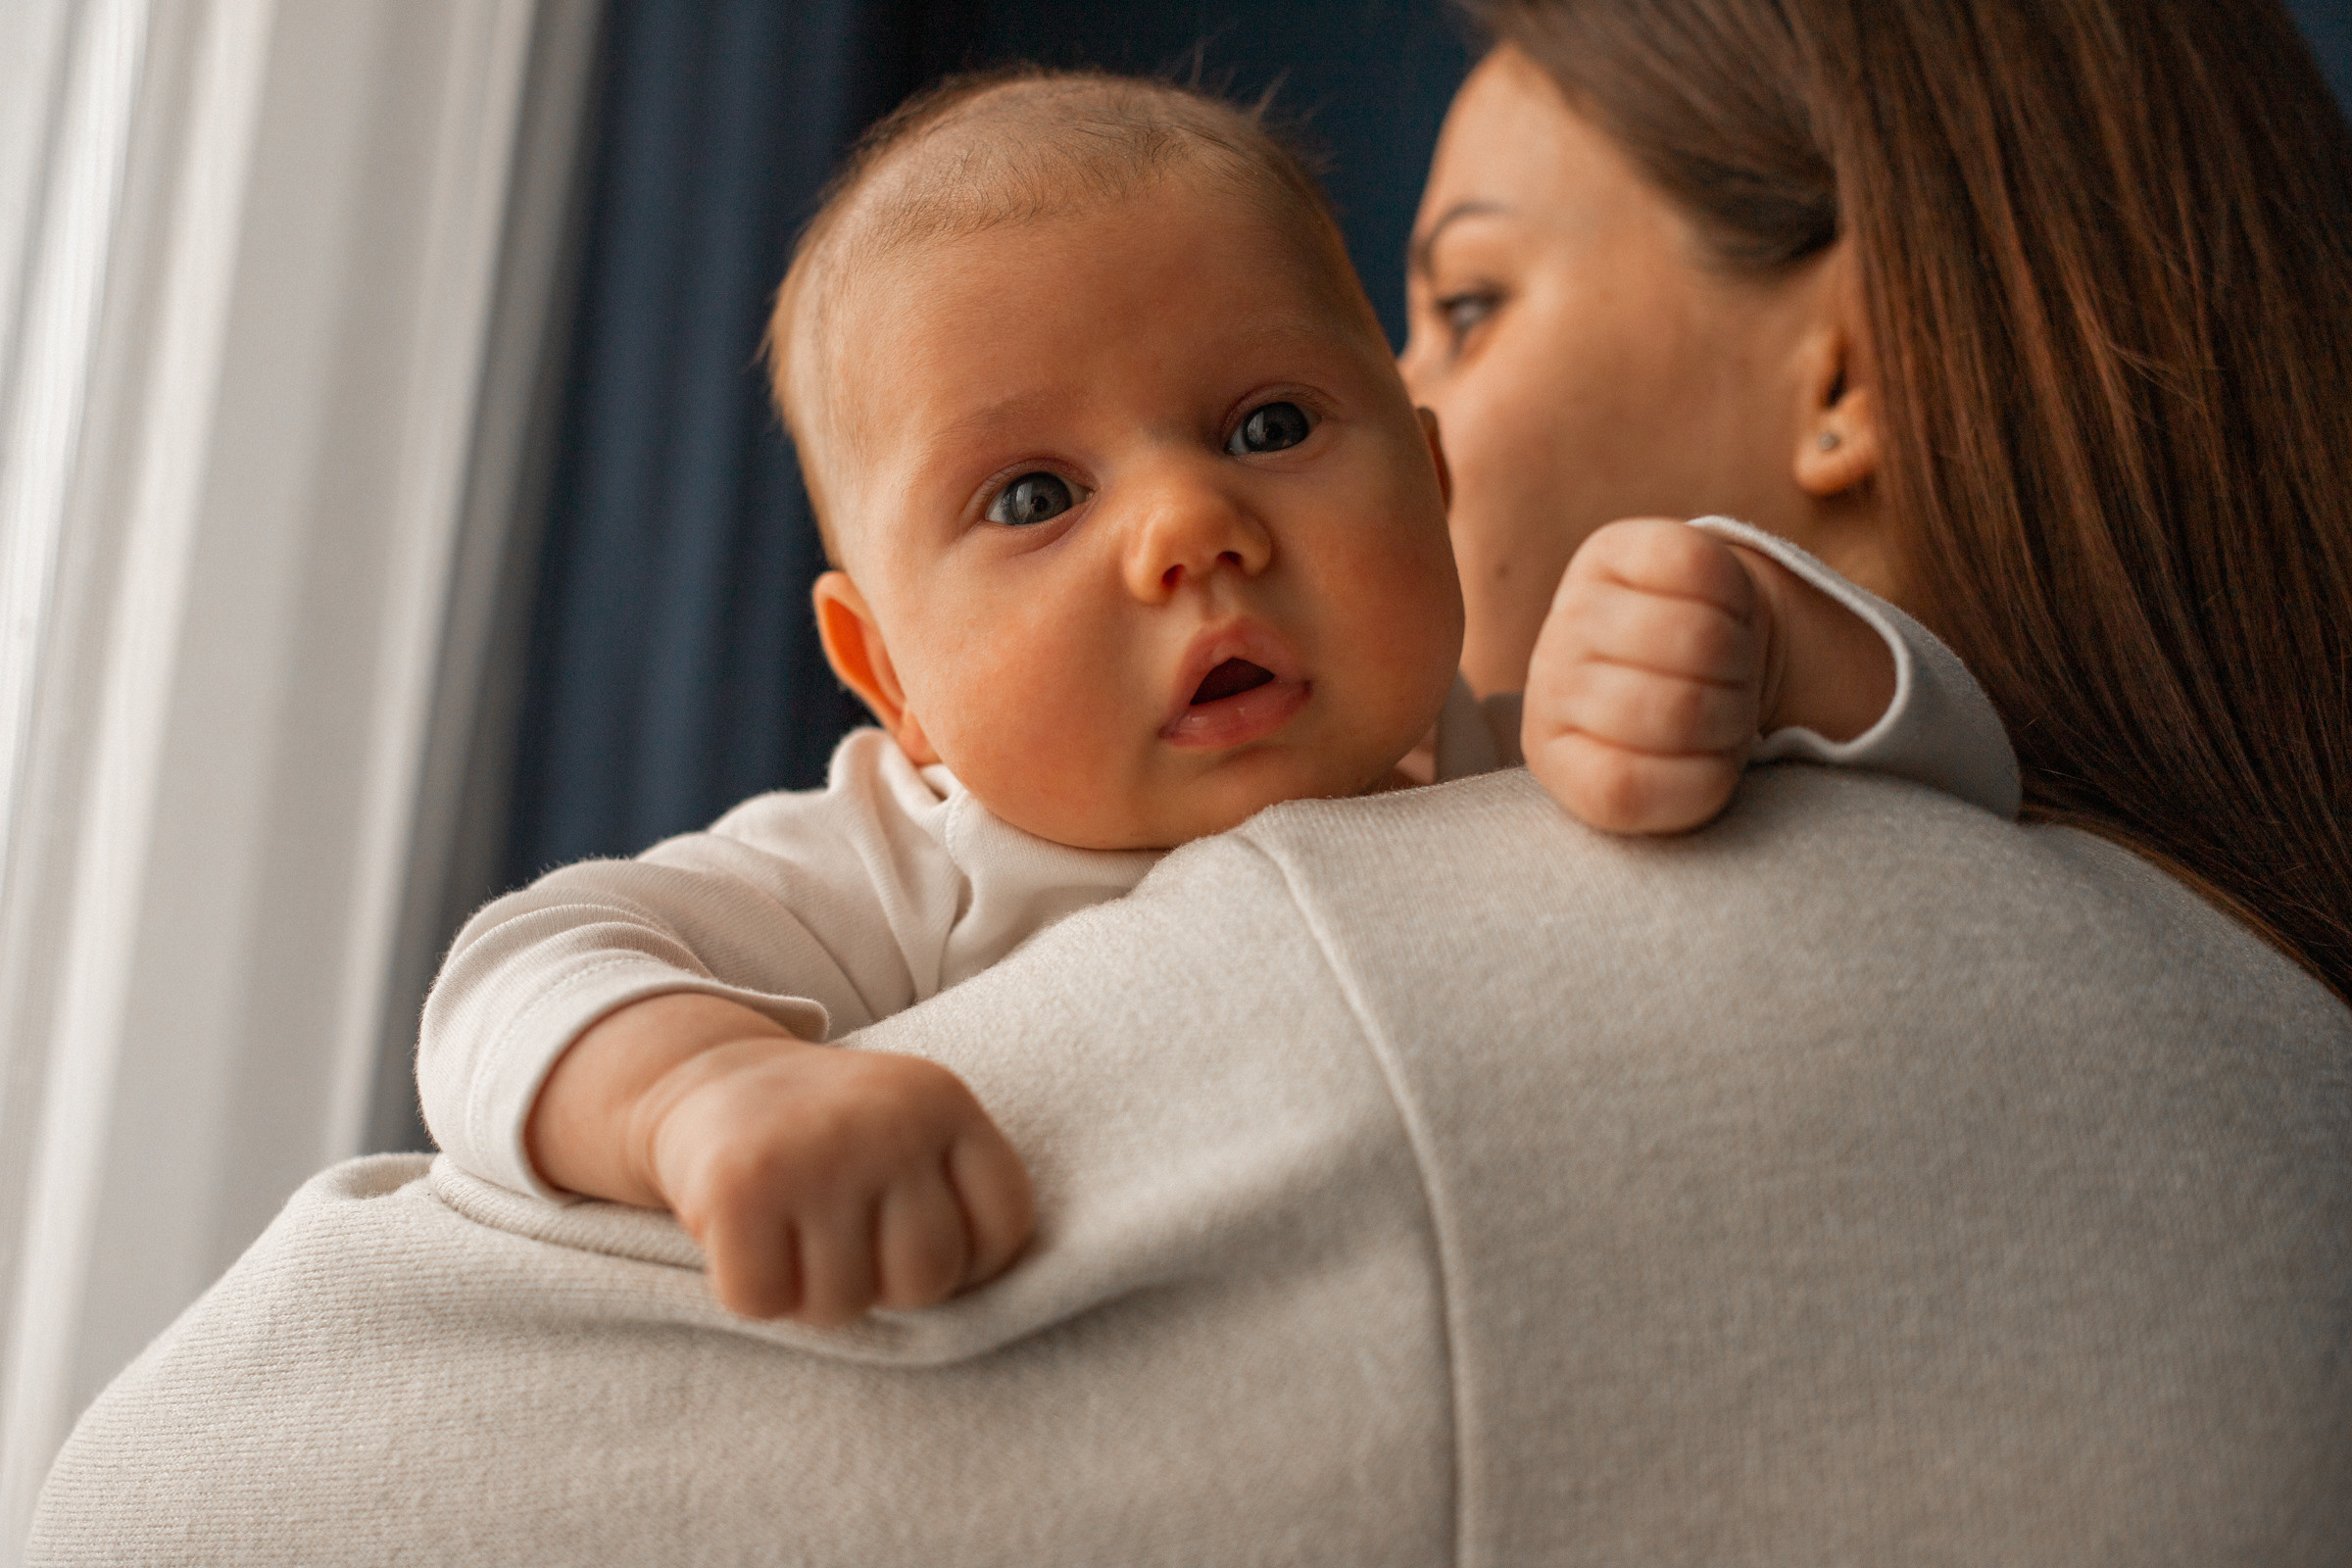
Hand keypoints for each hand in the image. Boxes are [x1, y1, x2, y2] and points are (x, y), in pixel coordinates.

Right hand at [526, 992, 1033, 1323]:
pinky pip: (764, 1300)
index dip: (969, 1265)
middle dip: (881, 1286)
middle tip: (843, 1244)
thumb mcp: (907, 1128)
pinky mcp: (741, 1186)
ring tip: (792, 1233)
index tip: (916, 1246)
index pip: (1006, 1230)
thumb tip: (991, 1303)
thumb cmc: (826, 1134)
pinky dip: (748, 1290)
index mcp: (945, 1103)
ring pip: (842, 1302)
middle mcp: (890, 1121)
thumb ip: (951, 1193)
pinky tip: (743, 1237)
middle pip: (927, 1279)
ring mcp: (817, 1152)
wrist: (701, 1075)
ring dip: (810, 1292)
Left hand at [1522, 518, 1891, 834]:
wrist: (1697, 644)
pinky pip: (1698, 572)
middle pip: (1673, 710)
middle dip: (1731, 715)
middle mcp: (1548, 681)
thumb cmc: (1694, 731)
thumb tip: (1663, 780)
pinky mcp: (1612, 548)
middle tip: (1729, 705)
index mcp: (1556, 757)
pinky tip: (1721, 608)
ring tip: (1727, 662)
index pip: (1623, 789)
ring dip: (1739, 657)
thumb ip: (1668, 798)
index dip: (1702, 783)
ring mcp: (1573, 611)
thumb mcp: (1685, 784)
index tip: (1715, 768)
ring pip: (1696, 641)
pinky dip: (1734, 596)